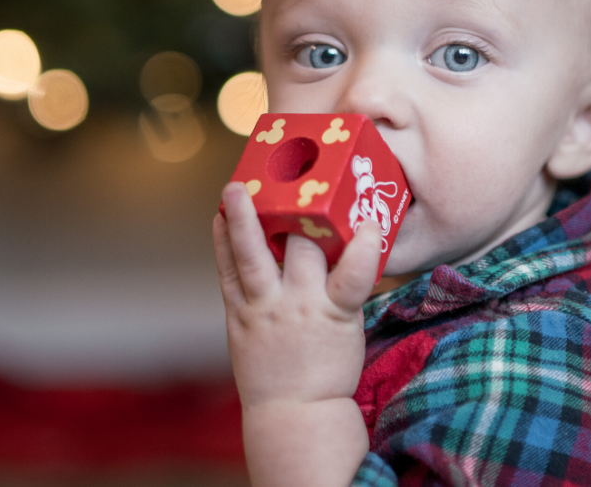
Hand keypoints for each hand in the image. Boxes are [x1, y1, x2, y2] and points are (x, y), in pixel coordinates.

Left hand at [212, 182, 382, 410]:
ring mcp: (264, 311)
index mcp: (336, 312)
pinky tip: (220, 216)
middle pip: (302, 251)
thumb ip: (346, 284)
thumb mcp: (351, 325)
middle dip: (301, 214)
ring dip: (244, 219)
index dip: (365, 246)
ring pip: (253, 257)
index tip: (370, 223)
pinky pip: (228, 274)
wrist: (295, 412)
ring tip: (236, 187)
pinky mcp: (239, 317)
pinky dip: (224, 243)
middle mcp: (299, 307)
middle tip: (296, 177)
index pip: (356, 274)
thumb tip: (350, 237)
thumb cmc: (330, 366)